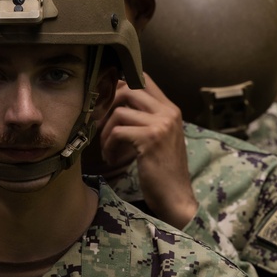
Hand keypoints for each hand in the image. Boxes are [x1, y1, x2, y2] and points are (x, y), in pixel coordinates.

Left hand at [99, 74, 197, 229]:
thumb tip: (115, 103)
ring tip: (107, 149)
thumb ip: (146, 119)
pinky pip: (117, 131)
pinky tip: (111, 158)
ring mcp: (161, 124)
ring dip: (105, 132)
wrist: (176, 197)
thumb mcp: (159, 139)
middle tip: (99, 125)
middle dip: (107, 106)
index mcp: (171, 109)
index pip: (144, 79)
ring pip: (119, 112)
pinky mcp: (150, 139)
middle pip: (128, 89)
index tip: (106, 102)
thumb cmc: (164, 171)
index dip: (120, 84)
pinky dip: (108, 145)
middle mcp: (168, 112)